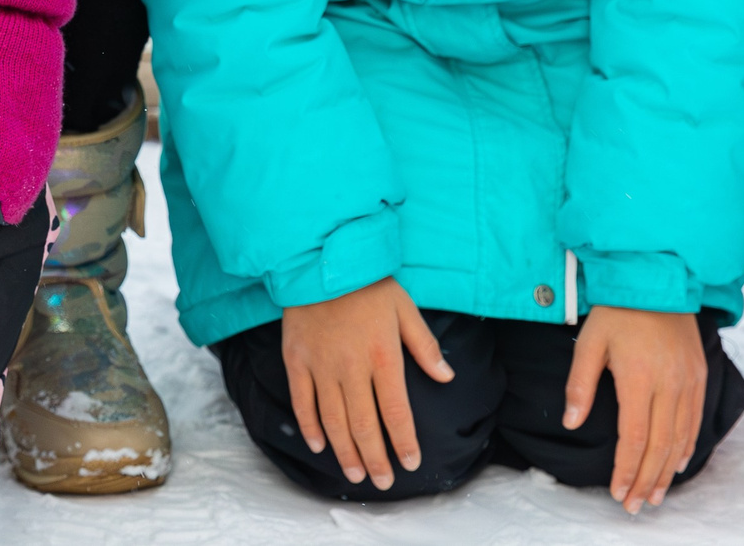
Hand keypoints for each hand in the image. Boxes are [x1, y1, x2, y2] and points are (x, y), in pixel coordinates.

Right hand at [280, 278, 454, 491]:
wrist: (320, 260)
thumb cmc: (367, 283)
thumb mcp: (404, 307)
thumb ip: (424, 346)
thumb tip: (447, 377)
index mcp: (383, 355)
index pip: (396, 411)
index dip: (404, 441)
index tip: (410, 463)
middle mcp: (351, 367)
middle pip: (364, 424)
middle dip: (376, 458)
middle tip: (383, 482)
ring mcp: (320, 366)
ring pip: (334, 420)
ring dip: (345, 451)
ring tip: (355, 473)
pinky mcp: (296, 360)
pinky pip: (302, 401)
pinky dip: (311, 427)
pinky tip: (319, 446)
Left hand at [564, 306, 706, 513]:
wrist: (656, 276)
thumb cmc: (617, 309)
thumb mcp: (589, 341)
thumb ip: (580, 384)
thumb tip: (571, 423)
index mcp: (640, 377)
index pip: (635, 437)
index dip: (627, 469)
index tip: (618, 493)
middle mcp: (670, 383)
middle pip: (660, 446)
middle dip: (647, 481)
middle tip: (636, 507)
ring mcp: (689, 380)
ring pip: (681, 438)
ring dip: (668, 472)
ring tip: (656, 495)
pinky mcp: (699, 375)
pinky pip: (695, 420)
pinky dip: (687, 447)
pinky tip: (678, 464)